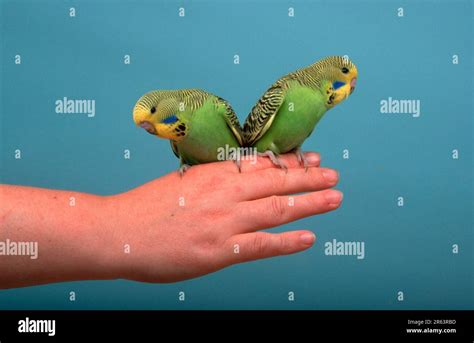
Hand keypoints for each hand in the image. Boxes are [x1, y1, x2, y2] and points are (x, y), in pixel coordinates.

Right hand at [106, 152, 342, 282]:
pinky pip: (263, 246)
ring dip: (310, 203)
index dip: (290, 161)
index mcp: (213, 173)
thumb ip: (212, 180)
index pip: (261, 163)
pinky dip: (288, 242)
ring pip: (277, 208)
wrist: (117, 232)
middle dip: (309, 177)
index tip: (310, 157)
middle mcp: (224, 193)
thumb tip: (236, 178)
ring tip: (334, 198)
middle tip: (332, 174)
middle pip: (276, 181)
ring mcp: (224, 221)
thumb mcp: (181, 181)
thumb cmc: (146, 207)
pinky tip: (309, 238)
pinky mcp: (220, 250)